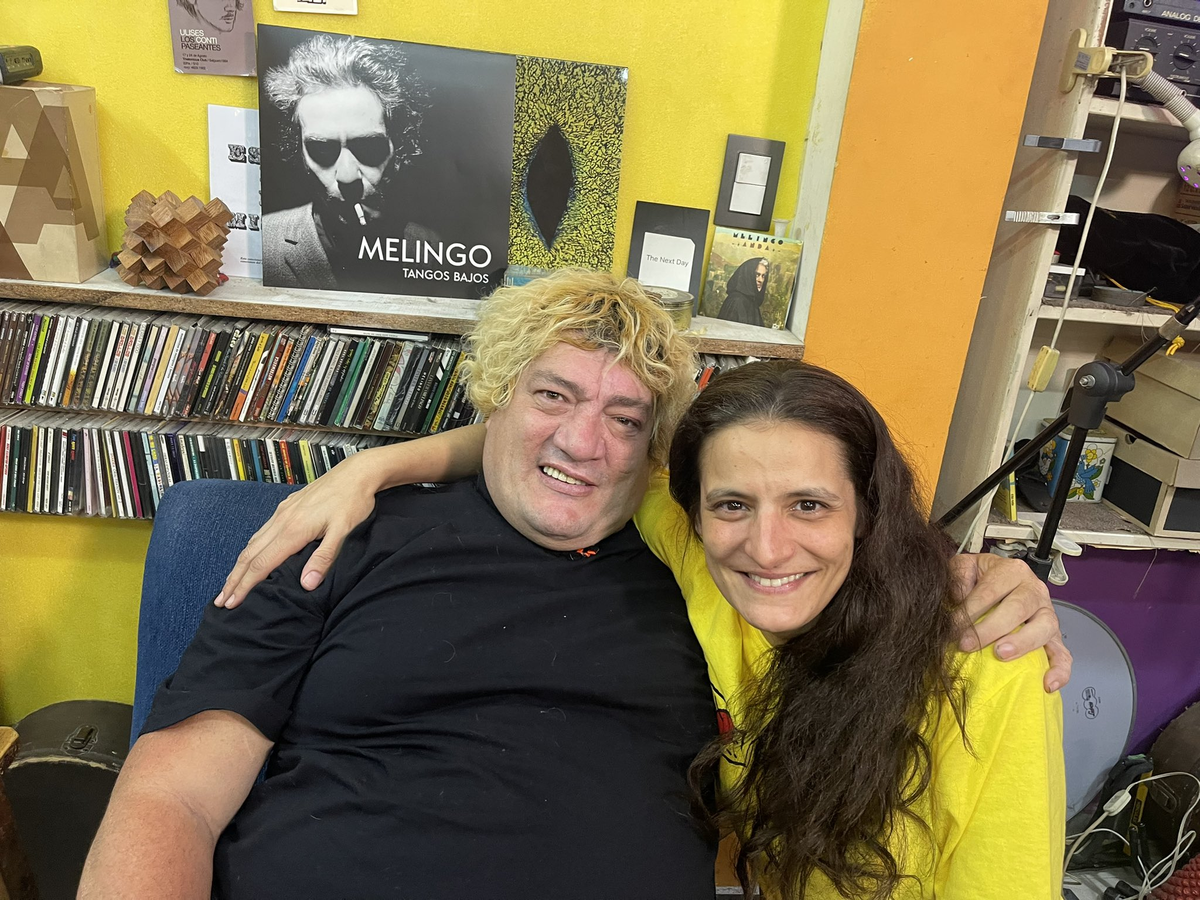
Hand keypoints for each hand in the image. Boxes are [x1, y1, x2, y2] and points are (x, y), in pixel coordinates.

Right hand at [215, 462, 379, 608]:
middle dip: (233, 580)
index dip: (245, 586)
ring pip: (252, 543)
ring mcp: (282, 513)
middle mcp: (281, 521)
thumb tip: (306, 584)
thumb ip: (324, 558)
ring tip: (230, 584)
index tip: (231, 603)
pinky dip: (250, 550)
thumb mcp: (344, 531)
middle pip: (249, 555)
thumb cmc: (353, 501)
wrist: (356, 472)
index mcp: (293, 530)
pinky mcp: (286, 507)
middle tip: (221, 601)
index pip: (261, 564)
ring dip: (239, 566)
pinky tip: (250, 557)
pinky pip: (261, 532)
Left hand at [951, 553, 1071, 692]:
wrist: (999, 582)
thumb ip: (958, 576)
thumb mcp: (966, 566)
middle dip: (991, 628)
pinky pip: (1062, 654)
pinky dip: (1059, 670)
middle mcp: (1034, 590)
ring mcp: (1047, 614)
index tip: (954, 625)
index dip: (971, 609)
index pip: (991, 590)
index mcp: (1012, 571)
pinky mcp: (1054, 637)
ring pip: (1045, 627)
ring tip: (1001, 654)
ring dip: (1023, 643)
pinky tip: (1048, 683)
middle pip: (1018, 607)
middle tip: (969, 643)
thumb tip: (957, 597)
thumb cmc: (980, 578)